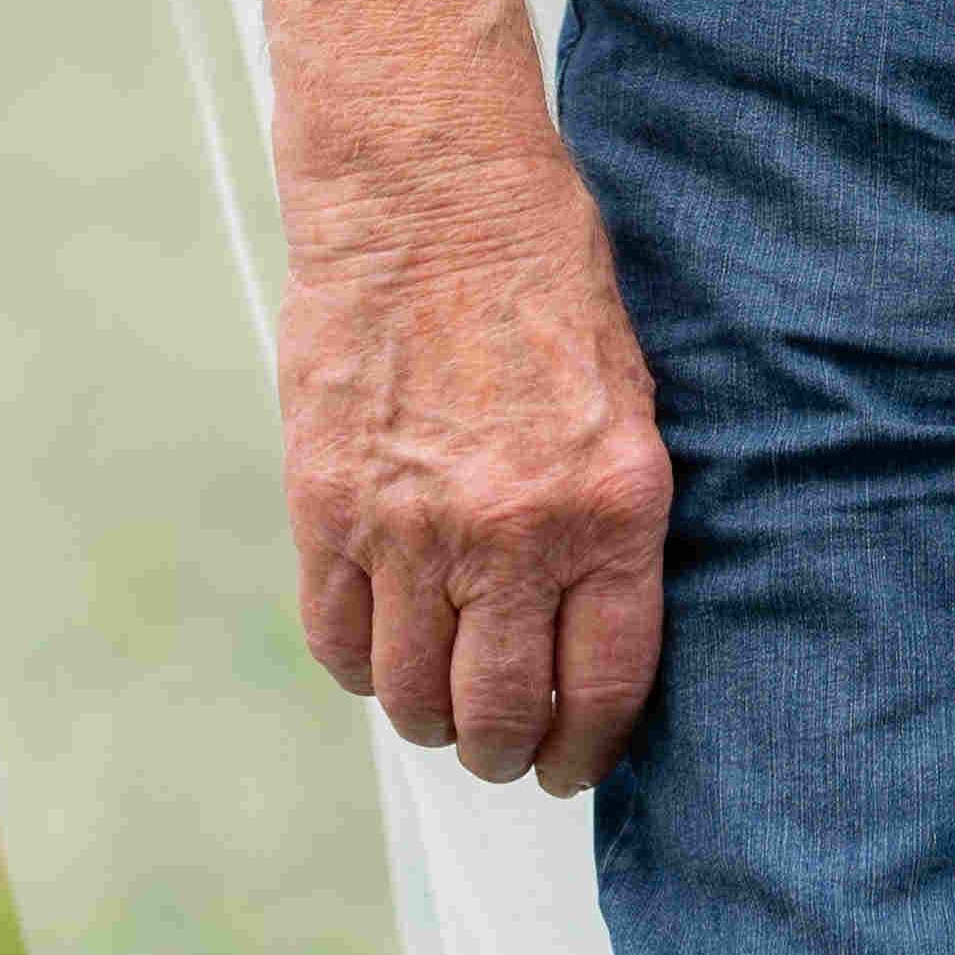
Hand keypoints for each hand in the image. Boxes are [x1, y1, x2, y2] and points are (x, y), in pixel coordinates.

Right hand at [276, 136, 671, 796]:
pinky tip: (382, 640)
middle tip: (505, 745)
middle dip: (506, 750)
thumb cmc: (545, 275)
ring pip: (412, 695)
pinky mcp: (327, 508)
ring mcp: (413, 528)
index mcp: (611, 504)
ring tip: (443, 697)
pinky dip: (359, 660)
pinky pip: (337, 640)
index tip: (572, 762)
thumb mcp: (627, 395)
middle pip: (500, 713)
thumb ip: (610, 516)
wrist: (433, 192)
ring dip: (429, 715)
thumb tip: (591, 626)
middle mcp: (515, 533)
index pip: (605, 686)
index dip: (586, 748)